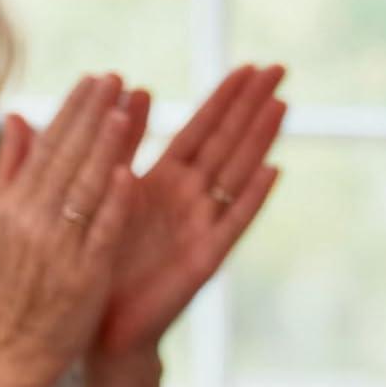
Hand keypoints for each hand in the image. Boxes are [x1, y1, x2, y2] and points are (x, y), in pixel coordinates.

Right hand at [0, 74, 135, 385]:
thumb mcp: (5, 223)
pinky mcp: (82, 273)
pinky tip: (128, 174)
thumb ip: (15, 171)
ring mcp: (58, 244)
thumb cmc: (19, 284)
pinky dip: (112, 203)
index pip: (49, 146)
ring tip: (125, 109)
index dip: (74, 110)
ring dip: (104, 147)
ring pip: (83, 186)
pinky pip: (99, 232)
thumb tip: (18, 118)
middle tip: (117, 78)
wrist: (17, 346)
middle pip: (67, 157)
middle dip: (92, 115)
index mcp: (16, 202)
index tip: (97, 78)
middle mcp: (33, 217)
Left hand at [94, 64, 285, 358]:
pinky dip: (252, 198)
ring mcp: (202, 228)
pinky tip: (272, 172)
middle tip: (281, 68)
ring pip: (235, 174)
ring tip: (282, 105)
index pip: (202, 128)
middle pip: (228, 143)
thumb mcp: (106, 189)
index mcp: (165, 182)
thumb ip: (123, 143)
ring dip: (259, 139)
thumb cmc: (104, 263)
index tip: (250, 64)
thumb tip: (133, 86)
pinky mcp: (204, 260)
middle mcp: (191, 201)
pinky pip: (233, 223)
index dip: (225, 97)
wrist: (102, 322)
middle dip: (252, 105)